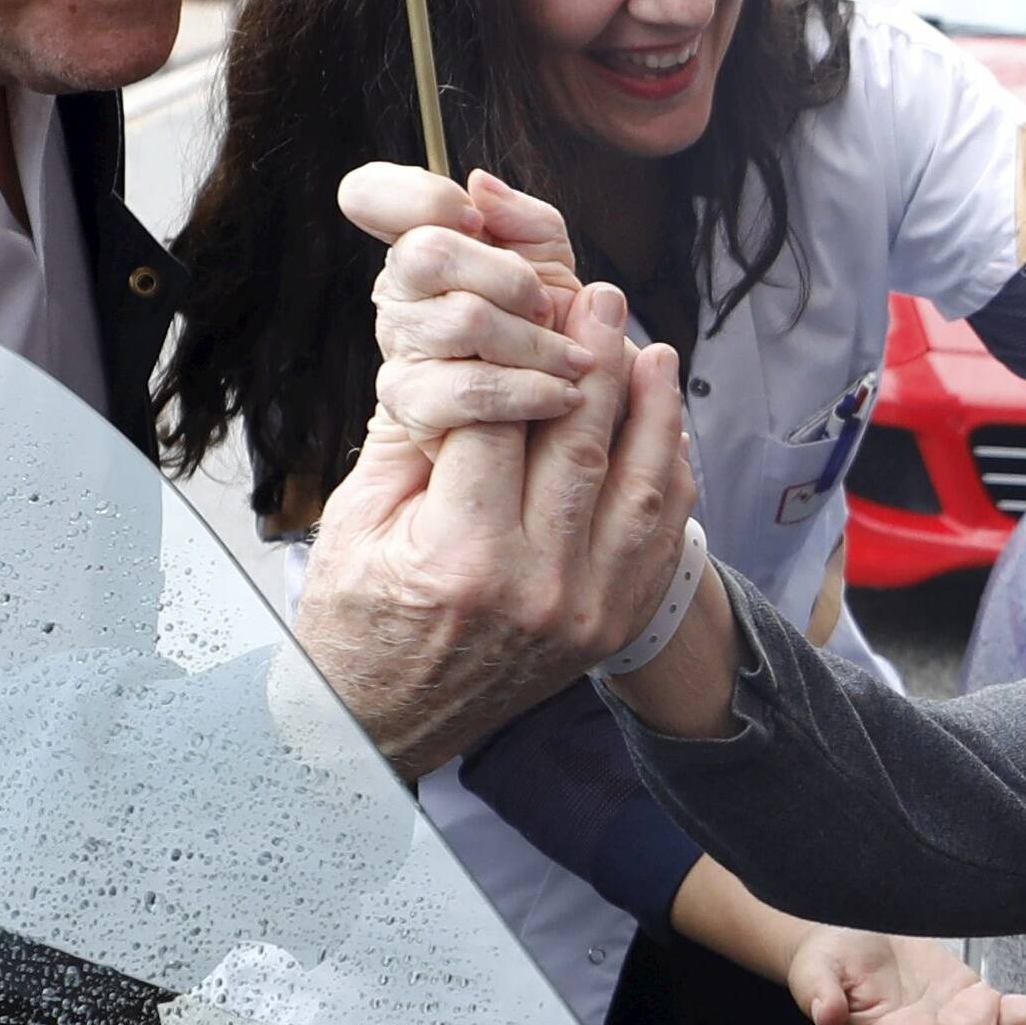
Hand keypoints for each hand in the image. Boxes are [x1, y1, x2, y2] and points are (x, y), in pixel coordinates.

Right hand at [291, 274, 693, 777]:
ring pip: (641, 484)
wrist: (381, 729)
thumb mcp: (355, 520)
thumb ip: (408, 435)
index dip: (514, 347)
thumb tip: (451, 345)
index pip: (500, 419)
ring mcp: (587, 612)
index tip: (530, 295)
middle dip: (594, 356)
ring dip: (652, 408)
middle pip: (581, 441)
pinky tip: (666, 425)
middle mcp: (537, 586)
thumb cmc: (354, 619)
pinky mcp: (612, 626)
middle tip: (602, 297)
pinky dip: (670, 473)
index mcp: (462, 555)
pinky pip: (662, 536)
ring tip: (650, 350)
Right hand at [342, 165, 590, 437]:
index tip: (476, 221)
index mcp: (418, 243)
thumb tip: (479, 185)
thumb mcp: (547, 256)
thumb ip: (521, 217)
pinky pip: (471, 389)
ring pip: (463, 321)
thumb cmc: (547, 322)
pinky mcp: (411, 404)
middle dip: (508, 276)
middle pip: (427, 252)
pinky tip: (561, 393)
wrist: (564, 394)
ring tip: (571, 359)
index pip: (369, 194)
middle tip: (546, 305)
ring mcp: (398, 347)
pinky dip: (529, 390)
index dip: (421, 196)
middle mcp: (396, 291)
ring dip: (535, 341)